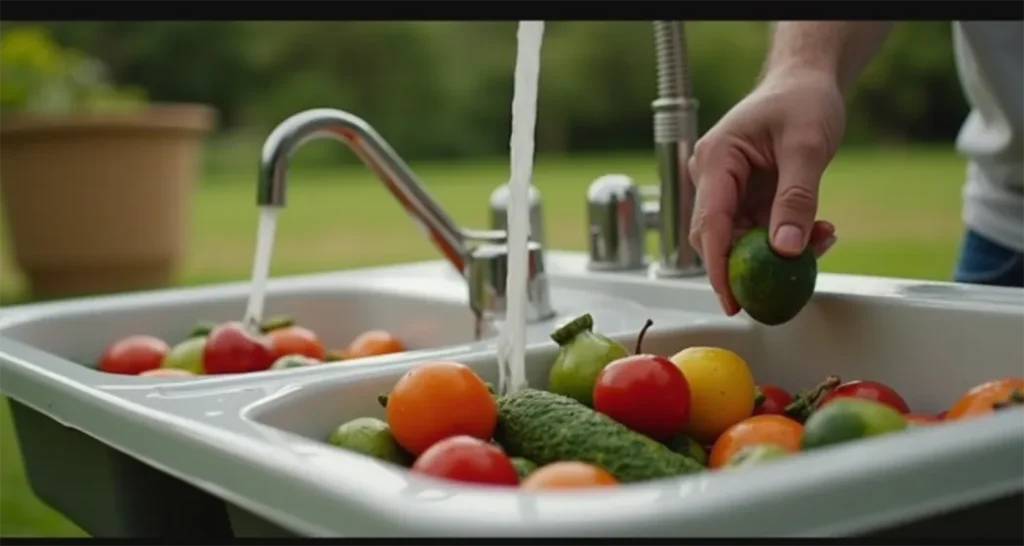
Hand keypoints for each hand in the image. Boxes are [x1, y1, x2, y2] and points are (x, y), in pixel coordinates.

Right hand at [688, 70, 845, 314]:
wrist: (807, 82)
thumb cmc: (802, 100)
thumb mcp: (806, 147)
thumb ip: (796, 199)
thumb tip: (786, 250)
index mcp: (716, 159)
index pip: (709, 222)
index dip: (718, 265)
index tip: (731, 298)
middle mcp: (713, 178)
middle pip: (717, 237)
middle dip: (749, 265)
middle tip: (780, 291)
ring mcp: (728, 189)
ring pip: (741, 239)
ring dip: (777, 252)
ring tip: (822, 241)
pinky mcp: (746, 198)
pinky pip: (760, 231)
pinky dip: (788, 239)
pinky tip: (819, 232)